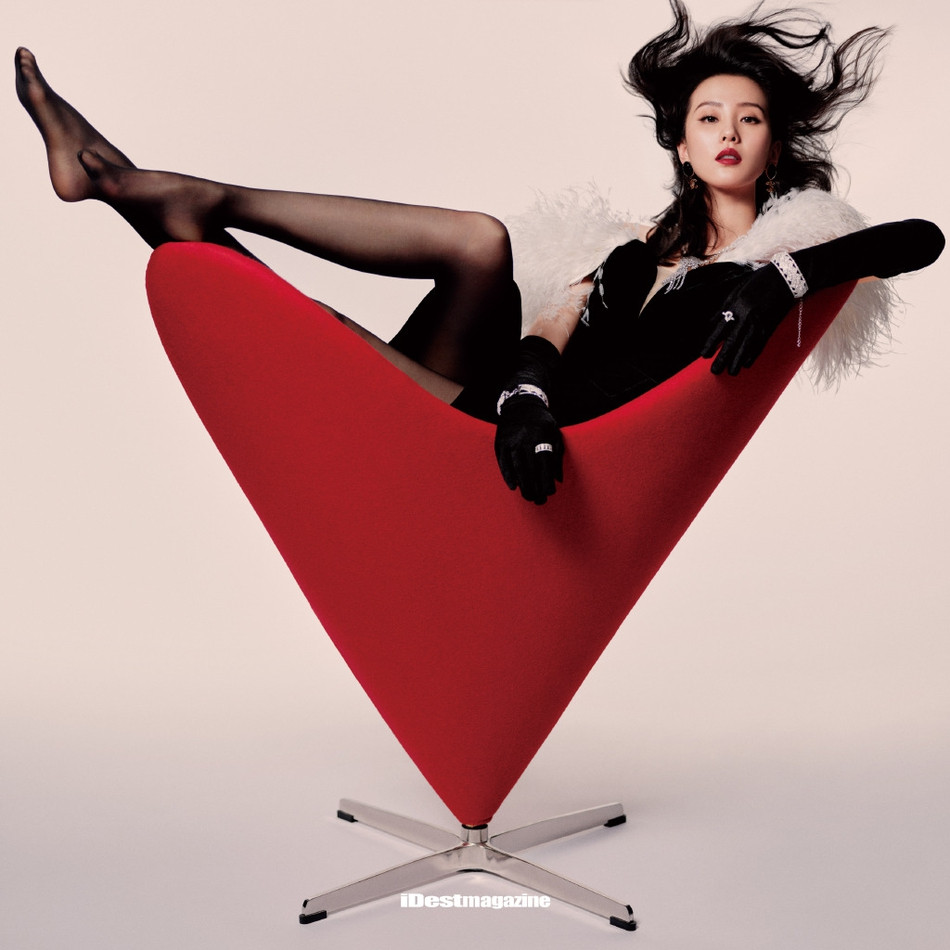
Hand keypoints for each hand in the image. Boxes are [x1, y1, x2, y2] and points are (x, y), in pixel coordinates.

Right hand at [493, 335, 562, 503]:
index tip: (550, 492)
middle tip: (539, 500)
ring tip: (528, 497)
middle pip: (530, 468)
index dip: (547, 479)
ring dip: (523, 485)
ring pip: (517, 467)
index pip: (544, 463)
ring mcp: (511, 440)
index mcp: (541, 435)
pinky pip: (503, 462)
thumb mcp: (554, 433)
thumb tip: (558, 479)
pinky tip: (513, 486)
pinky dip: (508, 475)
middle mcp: (525, 438)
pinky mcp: (500, 443)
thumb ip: (557, 455)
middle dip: (535, 487)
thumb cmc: (542, 422)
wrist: (520, 403)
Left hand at [701, 262, 793, 374]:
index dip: (711, 343)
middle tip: (715, 371)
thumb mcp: (736, 292)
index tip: (704, 355)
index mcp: (736, 306)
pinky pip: (761, 344)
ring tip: (731, 372)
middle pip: (732, 341)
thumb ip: (723, 309)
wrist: (785, 279)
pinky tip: (747, 364)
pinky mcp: (771, 326)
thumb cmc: (757, 283)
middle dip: (723, 358)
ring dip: (738, 361)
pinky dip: (753, 354)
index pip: (720, 329)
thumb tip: (710, 325)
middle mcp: (747, 316)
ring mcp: (760, 322)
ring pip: (746, 346)